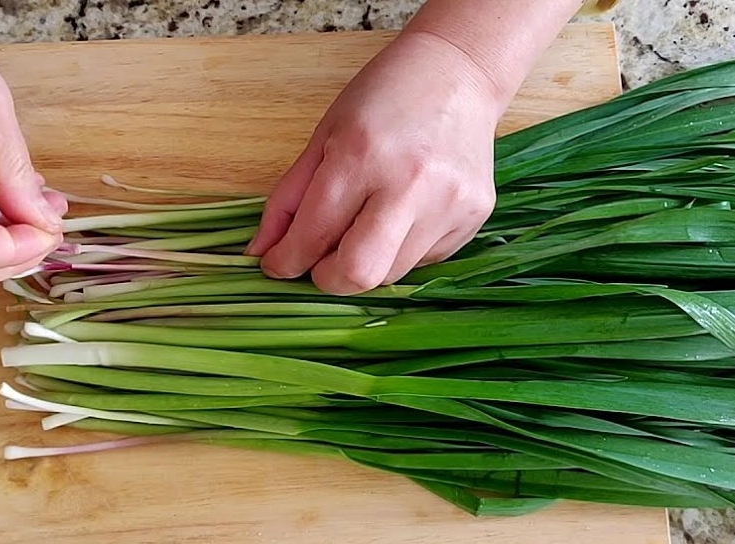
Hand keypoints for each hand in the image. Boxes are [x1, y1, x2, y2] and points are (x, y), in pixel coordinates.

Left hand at [245, 30, 499, 294]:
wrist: (460, 73)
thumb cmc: (383, 99)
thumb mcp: (324, 136)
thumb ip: (289, 198)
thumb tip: (261, 252)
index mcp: (361, 155)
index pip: (313, 236)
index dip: (286, 261)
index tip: (277, 264)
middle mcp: (410, 185)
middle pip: (358, 274)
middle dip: (327, 279)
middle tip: (319, 261)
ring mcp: (448, 205)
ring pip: (390, 275)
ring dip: (366, 261)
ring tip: (367, 222)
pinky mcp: (474, 218)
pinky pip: (422, 261)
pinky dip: (401, 250)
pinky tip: (405, 213)